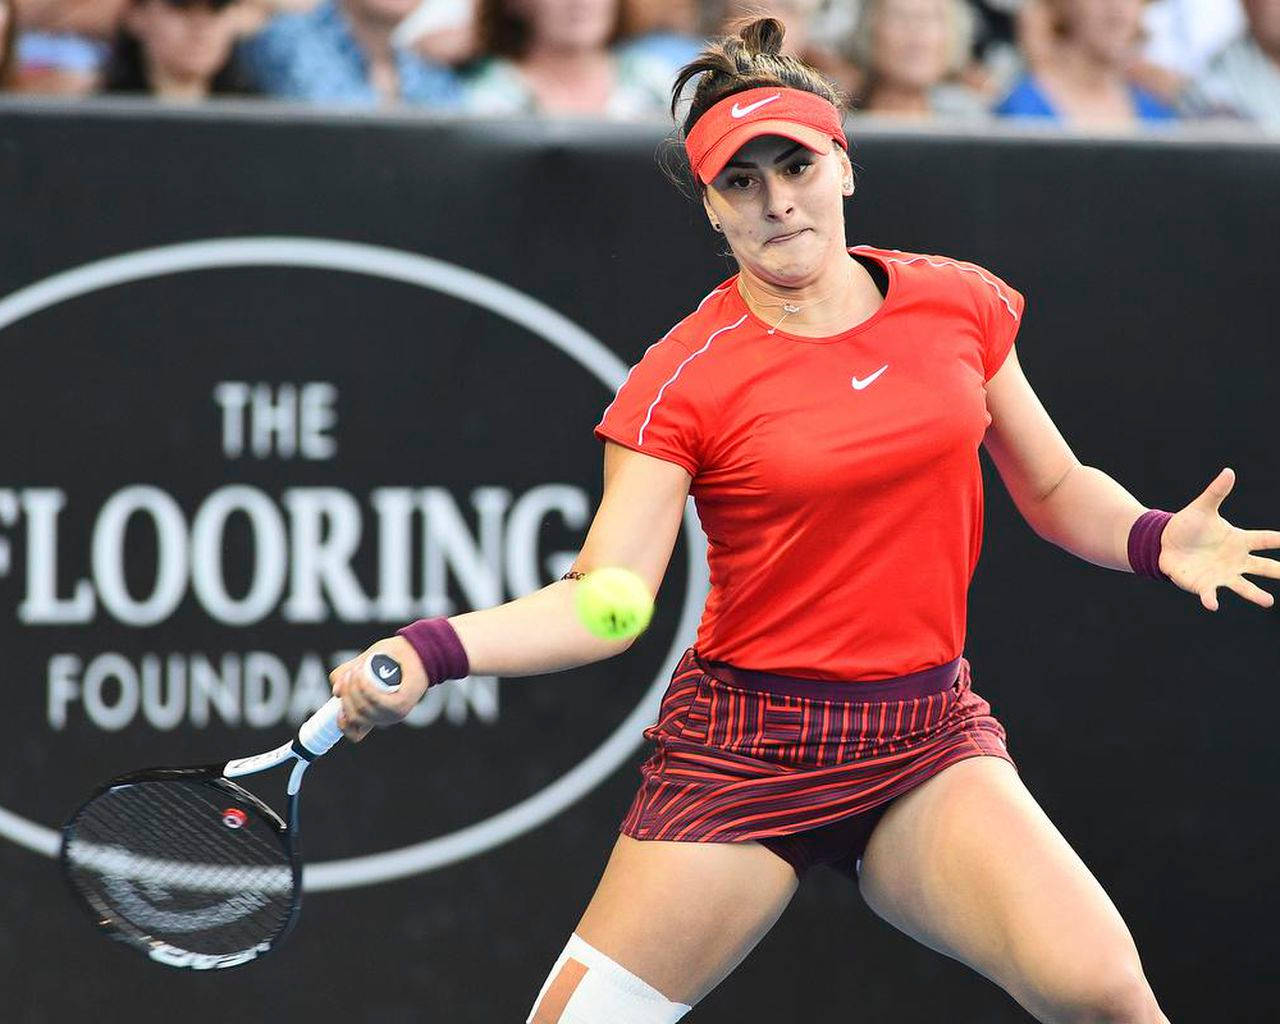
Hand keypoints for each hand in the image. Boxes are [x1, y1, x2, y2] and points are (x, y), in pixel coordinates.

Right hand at [328, 636, 428, 741]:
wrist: (416, 648)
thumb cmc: (390, 657)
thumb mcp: (361, 665)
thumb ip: (346, 676)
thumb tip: (336, 692)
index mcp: (374, 713)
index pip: (355, 734)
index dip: (342, 724)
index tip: (337, 706)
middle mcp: (383, 717)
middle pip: (353, 717)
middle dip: (345, 694)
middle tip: (349, 674)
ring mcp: (394, 713)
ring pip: (361, 709)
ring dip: (353, 688)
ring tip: (357, 670)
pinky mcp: (402, 704)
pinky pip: (376, 702)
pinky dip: (365, 689)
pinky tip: (362, 675)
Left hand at [1158, 467, 1279, 611]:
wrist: (1165, 544)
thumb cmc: (1189, 526)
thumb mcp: (1202, 508)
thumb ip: (1216, 492)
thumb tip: (1229, 471)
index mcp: (1239, 540)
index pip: (1264, 539)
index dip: (1278, 540)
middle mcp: (1235, 560)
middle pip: (1262, 566)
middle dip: (1278, 571)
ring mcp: (1222, 574)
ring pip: (1244, 586)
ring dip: (1255, 594)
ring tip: (1268, 601)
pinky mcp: (1204, 585)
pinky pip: (1210, 594)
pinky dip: (1211, 599)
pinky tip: (1212, 604)